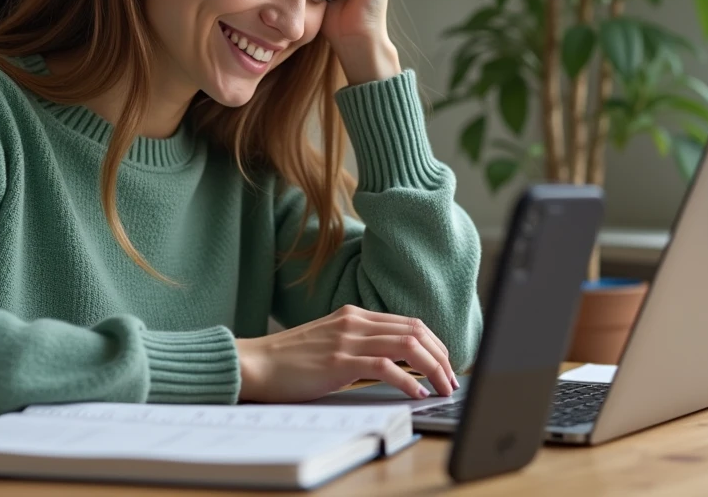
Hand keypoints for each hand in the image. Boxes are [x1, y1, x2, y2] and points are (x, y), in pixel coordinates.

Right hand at [234, 305, 457, 402]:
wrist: (255, 363)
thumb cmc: (289, 359)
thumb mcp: (329, 342)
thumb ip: (357, 343)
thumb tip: (391, 362)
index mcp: (354, 315)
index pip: (409, 323)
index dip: (435, 343)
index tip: (446, 364)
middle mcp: (355, 322)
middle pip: (415, 331)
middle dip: (442, 356)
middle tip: (452, 380)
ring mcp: (347, 340)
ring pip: (407, 346)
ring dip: (433, 369)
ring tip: (443, 388)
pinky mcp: (339, 361)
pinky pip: (385, 367)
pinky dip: (408, 380)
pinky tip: (417, 394)